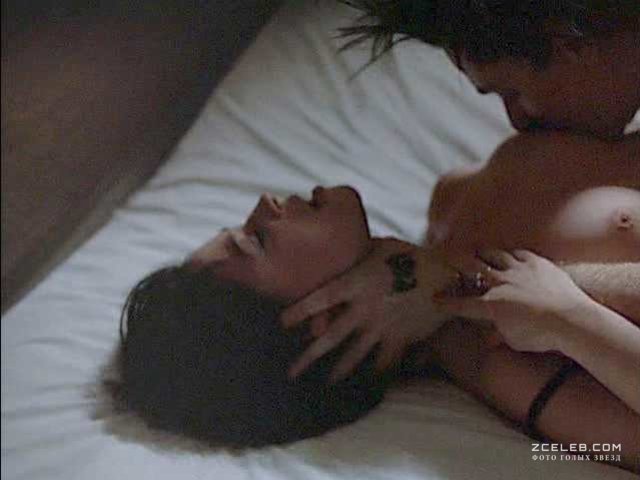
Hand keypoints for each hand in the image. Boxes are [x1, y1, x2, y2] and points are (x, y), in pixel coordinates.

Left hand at [281, 238, 447, 381]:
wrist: (447, 276)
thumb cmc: (411, 256)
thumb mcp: (381, 247)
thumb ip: (358, 252)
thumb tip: (343, 247)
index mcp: (355, 284)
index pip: (319, 299)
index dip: (299, 311)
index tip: (282, 323)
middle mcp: (363, 309)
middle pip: (330, 337)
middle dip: (309, 357)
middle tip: (291, 372)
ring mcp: (381, 327)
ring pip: (354, 354)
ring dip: (338, 370)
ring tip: (325, 383)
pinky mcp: (400, 338)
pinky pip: (384, 360)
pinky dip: (377, 371)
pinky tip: (368, 380)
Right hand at [433, 249, 590, 352]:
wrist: (571, 319)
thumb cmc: (541, 335)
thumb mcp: (514, 340)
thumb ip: (499, 334)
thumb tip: (490, 337)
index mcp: (491, 304)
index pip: (462, 304)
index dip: (446, 302)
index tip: (434, 299)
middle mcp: (500, 282)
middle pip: (472, 267)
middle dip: (457, 261)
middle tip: (448, 255)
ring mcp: (519, 269)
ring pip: (495, 255)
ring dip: (484, 253)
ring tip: (478, 251)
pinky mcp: (537, 263)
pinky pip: (519, 253)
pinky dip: (511, 254)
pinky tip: (510, 254)